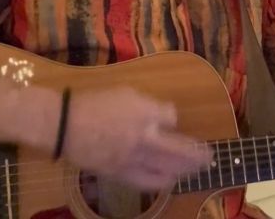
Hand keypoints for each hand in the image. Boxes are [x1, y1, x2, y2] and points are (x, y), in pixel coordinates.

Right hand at [61, 87, 211, 190]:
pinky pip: (148, 182)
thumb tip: (161, 115)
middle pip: (182, 149)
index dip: (172, 118)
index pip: (172, 117)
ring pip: (169, 169)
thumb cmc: (92, 102)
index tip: (170, 119)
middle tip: (210, 157)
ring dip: (186, 170)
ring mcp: (134, 158)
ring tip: (196, 170)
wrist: (65, 125)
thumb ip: (146, 104)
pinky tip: (170, 181)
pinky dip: (162, 182)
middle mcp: (144, 136)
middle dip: (199, 154)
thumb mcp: (124, 92)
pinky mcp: (121, 173)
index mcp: (144, 111)